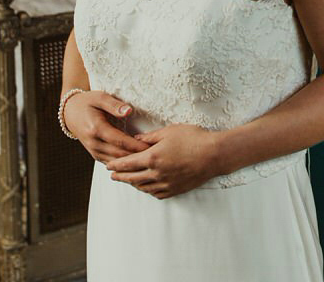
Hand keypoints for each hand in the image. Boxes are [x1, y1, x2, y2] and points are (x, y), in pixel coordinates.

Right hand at [63, 91, 149, 163]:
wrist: (70, 112)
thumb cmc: (88, 102)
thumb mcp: (100, 97)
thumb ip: (115, 105)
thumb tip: (129, 111)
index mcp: (96, 129)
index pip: (121, 141)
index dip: (137, 146)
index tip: (153, 146)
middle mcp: (94, 143)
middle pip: (120, 155)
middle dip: (138, 157)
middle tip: (156, 156)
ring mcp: (93, 151)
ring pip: (116, 162)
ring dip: (132, 164)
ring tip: (150, 162)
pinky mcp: (95, 155)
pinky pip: (111, 163)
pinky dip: (124, 165)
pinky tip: (137, 165)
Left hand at [106, 124, 222, 198]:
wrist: (214, 154)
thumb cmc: (193, 138)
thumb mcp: (169, 131)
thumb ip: (149, 137)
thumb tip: (135, 140)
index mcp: (152, 158)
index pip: (127, 164)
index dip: (116, 165)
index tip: (108, 165)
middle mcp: (157, 174)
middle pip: (132, 178)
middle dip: (120, 177)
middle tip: (112, 176)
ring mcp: (166, 184)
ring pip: (143, 187)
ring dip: (133, 184)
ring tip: (128, 181)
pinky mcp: (175, 190)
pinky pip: (156, 193)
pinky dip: (148, 190)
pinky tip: (146, 187)